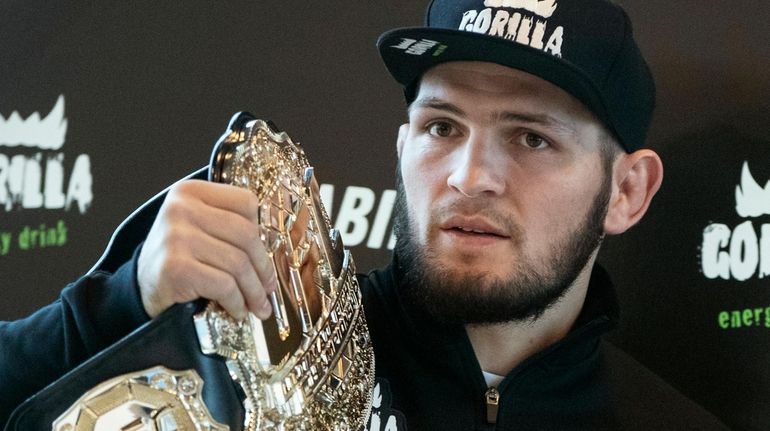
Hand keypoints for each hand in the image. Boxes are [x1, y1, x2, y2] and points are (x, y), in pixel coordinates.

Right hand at [137, 180, 277, 319]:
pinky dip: (236, 302)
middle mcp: (181, 208)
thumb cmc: (177, 259)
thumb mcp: (199, 229)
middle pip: (246, 234)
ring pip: (238, 263)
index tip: (265, 253)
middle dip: (263, 267)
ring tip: (257, 304)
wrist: (139, 288)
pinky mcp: (175, 267)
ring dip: (253, 290)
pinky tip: (237, 310)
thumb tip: (273, 247)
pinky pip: (223, 285)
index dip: (261, 231)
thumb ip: (229, 225)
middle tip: (269, 287)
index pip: (246, 202)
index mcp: (191, 192)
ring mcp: (176, 237)